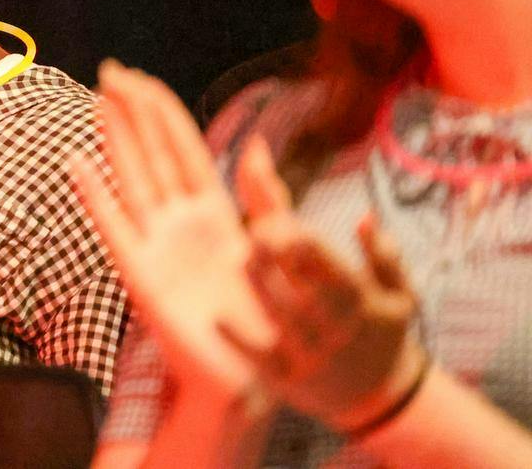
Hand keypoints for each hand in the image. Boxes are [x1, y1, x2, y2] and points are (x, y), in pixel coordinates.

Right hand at [72, 61, 277, 407]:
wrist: (247, 379)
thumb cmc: (266, 323)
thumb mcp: (278, 253)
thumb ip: (265, 200)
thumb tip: (257, 146)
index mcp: (215, 214)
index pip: (183, 149)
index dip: (162, 112)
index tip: (139, 78)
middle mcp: (180, 222)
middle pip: (153, 154)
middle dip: (133, 111)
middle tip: (110, 70)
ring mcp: (156, 245)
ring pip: (132, 178)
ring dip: (115, 140)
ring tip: (98, 101)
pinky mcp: (140, 274)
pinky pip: (113, 226)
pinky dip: (94, 195)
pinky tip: (77, 164)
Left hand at [223, 140, 426, 429]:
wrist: (381, 401)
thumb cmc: (383, 335)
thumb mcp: (399, 297)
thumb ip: (385, 256)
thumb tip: (365, 217)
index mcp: (361, 302)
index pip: (332, 265)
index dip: (304, 240)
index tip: (281, 223)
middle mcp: (338, 329)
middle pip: (306, 287)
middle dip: (281, 258)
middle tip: (256, 234)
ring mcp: (314, 355)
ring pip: (285, 318)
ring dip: (262, 287)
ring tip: (244, 261)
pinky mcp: (291, 380)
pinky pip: (263, 360)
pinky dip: (239, 341)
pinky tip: (218, 319)